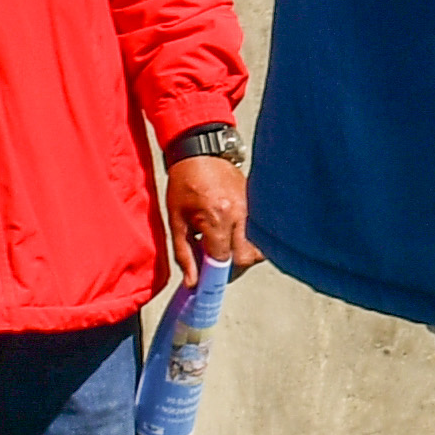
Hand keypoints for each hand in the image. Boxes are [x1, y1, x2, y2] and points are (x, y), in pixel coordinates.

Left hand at [165, 155, 260, 274]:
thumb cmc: (184, 184)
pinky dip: (247, 239)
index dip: (215, 275)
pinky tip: (230, 233)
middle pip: (248, 257)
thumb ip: (184, 254)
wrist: (201, 152)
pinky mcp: (256, 203)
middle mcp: (240, 215)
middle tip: (216, 267)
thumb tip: (192, 282)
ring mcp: (252, 208)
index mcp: (218, 219)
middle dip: (233, 268)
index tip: (207, 282)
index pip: (225, 260)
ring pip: (258, 245)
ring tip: (224, 248)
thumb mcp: (176, 221)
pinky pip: (258, 230)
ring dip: (242, 253)